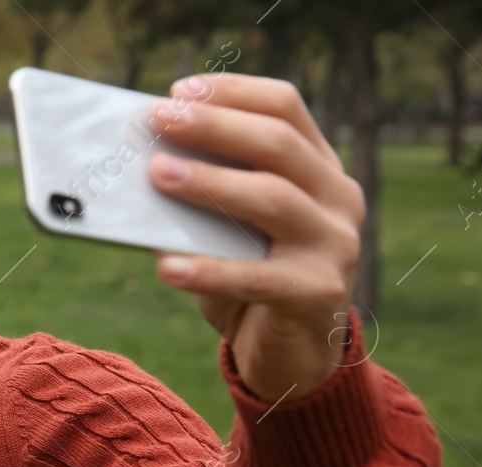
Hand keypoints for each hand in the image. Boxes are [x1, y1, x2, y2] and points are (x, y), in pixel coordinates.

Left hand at [146, 73, 364, 401]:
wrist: (291, 359)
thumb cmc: (250, 285)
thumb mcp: (229, 233)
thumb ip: (203, 201)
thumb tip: (143, 168)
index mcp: (319, 170)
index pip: (285, 108)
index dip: (232, 93)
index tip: (178, 91)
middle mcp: (338, 199)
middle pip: (278, 144)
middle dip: (214, 126)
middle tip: (159, 119)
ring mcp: (335, 245)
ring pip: (273, 199)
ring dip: (210, 183)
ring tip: (158, 174)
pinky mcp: (317, 294)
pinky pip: (257, 277)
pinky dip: (208, 271)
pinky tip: (165, 268)